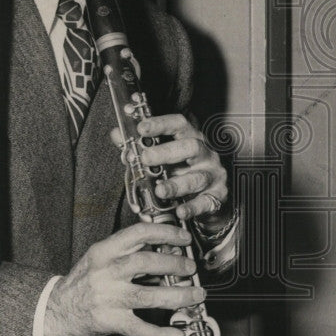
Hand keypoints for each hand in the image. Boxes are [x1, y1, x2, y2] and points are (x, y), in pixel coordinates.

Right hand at [44, 222, 204, 335]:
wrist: (56, 309)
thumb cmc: (84, 280)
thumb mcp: (101, 257)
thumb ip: (129, 251)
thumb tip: (166, 248)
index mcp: (105, 251)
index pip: (139, 233)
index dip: (166, 233)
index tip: (184, 239)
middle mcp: (106, 272)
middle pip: (147, 263)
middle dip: (176, 264)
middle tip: (191, 268)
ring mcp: (109, 298)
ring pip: (150, 296)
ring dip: (178, 296)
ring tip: (196, 295)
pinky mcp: (111, 321)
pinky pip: (141, 329)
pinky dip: (162, 333)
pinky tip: (178, 334)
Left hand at [112, 114, 229, 223]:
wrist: (207, 199)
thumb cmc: (181, 173)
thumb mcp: (161, 158)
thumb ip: (139, 146)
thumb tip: (117, 134)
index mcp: (191, 139)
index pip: (179, 124)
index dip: (161, 123)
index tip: (142, 127)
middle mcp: (205, 154)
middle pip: (191, 146)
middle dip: (167, 152)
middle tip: (146, 158)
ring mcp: (213, 175)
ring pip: (198, 177)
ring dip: (177, 184)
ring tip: (160, 190)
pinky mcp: (218, 196)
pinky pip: (206, 202)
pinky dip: (192, 208)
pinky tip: (180, 211)